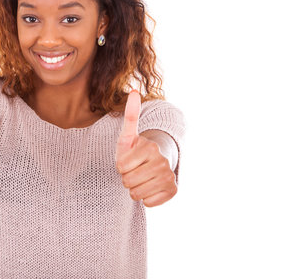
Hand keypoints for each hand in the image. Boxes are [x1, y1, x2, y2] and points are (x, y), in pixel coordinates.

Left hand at [115, 90, 176, 206]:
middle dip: (127, 178)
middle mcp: (162, 161)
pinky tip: (150, 187)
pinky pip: (148, 202)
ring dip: (135, 189)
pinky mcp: (173, 190)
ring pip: (137, 194)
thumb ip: (130, 115)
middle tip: (134, 170)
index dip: (120, 166)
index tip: (128, 159)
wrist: (153, 165)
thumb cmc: (135, 151)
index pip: (121, 167)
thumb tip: (134, 91)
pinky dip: (146, 198)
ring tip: (141, 178)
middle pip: (128, 182)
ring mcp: (169, 176)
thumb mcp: (128, 135)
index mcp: (149, 147)